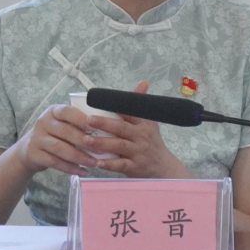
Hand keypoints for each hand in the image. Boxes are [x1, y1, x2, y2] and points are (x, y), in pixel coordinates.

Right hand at [13, 103, 102, 177]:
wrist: (29, 149)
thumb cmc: (56, 134)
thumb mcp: (64, 124)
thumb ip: (79, 124)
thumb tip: (107, 130)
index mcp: (54, 111)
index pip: (67, 111)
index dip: (81, 119)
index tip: (96, 127)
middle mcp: (43, 122)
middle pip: (65, 131)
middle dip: (85, 141)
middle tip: (102, 150)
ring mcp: (36, 139)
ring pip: (60, 148)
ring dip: (79, 157)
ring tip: (94, 163)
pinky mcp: (34, 154)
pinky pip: (54, 162)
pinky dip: (70, 168)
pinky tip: (83, 172)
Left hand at [77, 81, 193, 179]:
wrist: (163, 166)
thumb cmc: (151, 141)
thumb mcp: (150, 121)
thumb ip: (141, 103)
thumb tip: (143, 82)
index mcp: (143, 123)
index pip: (129, 111)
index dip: (115, 107)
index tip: (99, 102)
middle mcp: (141, 136)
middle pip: (122, 128)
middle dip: (104, 123)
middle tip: (87, 120)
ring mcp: (138, 152)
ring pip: (119, 146)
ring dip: (102, 143)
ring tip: (86, 140)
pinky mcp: (135, 167)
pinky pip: (121, 165)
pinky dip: (109, 164)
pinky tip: (97, 162)